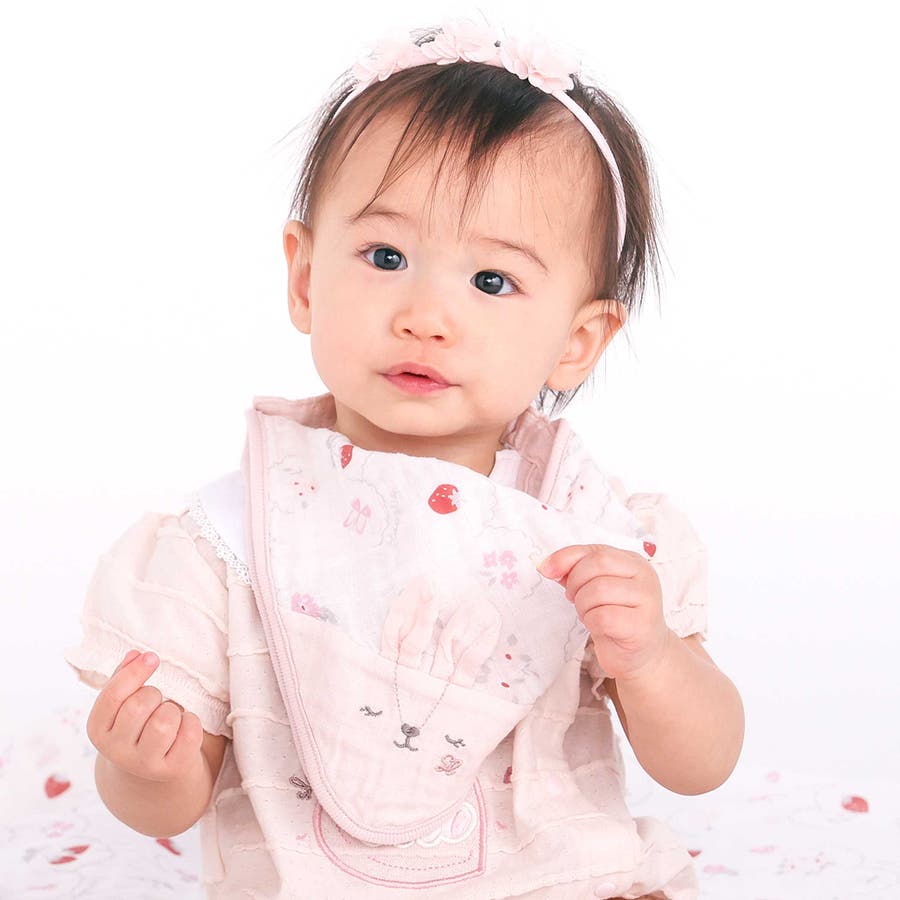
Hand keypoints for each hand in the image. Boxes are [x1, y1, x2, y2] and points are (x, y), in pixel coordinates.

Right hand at [86, 650, 204, 782]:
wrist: (152, 770)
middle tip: (156, 701)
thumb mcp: (124, 703)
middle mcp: (116, 751)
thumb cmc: (138, 725)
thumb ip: (125, 677)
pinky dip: (192, 722)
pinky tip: (183, 728)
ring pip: (164, 722)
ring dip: (173, 710)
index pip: (113, 696)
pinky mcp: (172, 769)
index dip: (134, 672)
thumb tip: (135, 655)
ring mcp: (144, 764)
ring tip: (169, 716)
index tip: (151, 657)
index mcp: (98, 730)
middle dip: (153, 694)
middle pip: (139, 706)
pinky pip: (190, 733)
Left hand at [537, 544, 671, 680]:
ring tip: (590, 614)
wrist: (642, 654)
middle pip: (597, 564)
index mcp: (633, 562)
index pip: (596, 551)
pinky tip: (600, 627)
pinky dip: (591, 622)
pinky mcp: (641, 626)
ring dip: (583, 605)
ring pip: (597, 590)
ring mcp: (646, 600)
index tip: (546, 570)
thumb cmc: (616, 618)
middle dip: (576, 582)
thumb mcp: (596, 588)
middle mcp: (644, 576)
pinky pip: (602, 616)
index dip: (566, 558)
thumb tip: (547, 565)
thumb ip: (575, 572)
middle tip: (575, 599)